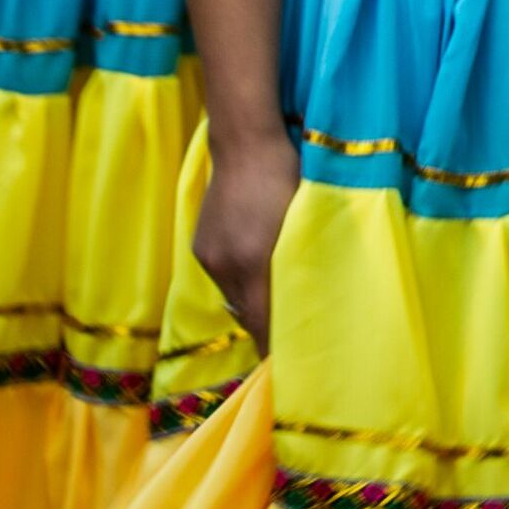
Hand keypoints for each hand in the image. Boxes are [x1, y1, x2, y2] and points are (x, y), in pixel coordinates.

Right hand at [197, 127, 302, 349]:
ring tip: (277, 303)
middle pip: (246, 313)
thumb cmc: (288, 175)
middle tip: (294, 335)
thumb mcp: (305, 218)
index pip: (262, 322)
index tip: (290, 365)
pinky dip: (240, 283)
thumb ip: (302, 262)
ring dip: (253, 303)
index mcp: (253, 261)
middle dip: (267, 326)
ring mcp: (209, 254)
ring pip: (234, 297)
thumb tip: (306, 300)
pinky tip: (258, 273)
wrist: (246, 142)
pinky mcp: (201, 245)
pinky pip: (223, 277)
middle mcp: (225, 264)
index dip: (275, 346)